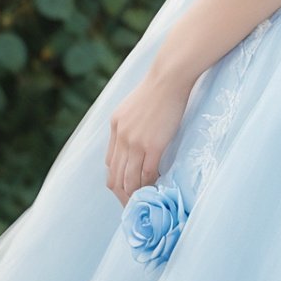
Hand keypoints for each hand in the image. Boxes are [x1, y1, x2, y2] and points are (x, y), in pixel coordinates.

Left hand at [105, 68, 192, 206]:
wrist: (169, 78)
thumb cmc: (158, 89)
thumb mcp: (133, 106)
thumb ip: (129, 124)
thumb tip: (134, 141)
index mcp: (115, 127)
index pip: (111, 163)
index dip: (118, 178)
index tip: (128, 185)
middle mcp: (121, 137)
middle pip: (116, 176)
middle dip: (123, 193)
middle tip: (135, 202)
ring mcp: (136, 142)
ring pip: (130, 179)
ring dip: (136, 193)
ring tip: (146, 199)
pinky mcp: (153, 145)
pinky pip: (148, 173)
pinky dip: (151, 183)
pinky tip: (159, 185)